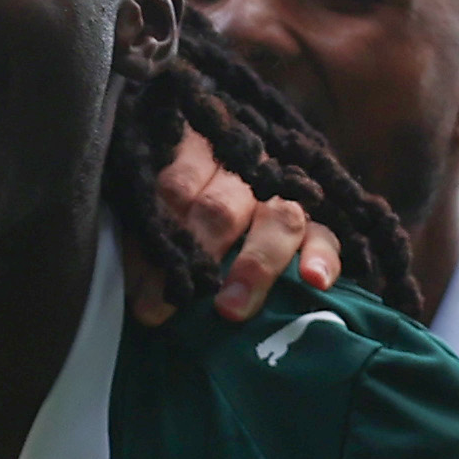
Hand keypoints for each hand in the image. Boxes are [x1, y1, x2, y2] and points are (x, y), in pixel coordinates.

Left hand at [133, 125, 345, 322]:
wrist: (244, 166)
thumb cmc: (184, 199)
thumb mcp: (153, 196)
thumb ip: (145, 229)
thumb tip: (132, 286)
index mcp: (198, 148)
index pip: (175, 189)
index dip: (156, 240)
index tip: (137, 291)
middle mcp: (246, 165)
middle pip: (222, 207)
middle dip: (196, 258)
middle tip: (163, 310)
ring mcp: (286, 189)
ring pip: (277, 219)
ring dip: (253, 266)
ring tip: (230, 310)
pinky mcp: (318, 217)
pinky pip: (326, 234)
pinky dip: (323, 257)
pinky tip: (314, 280)